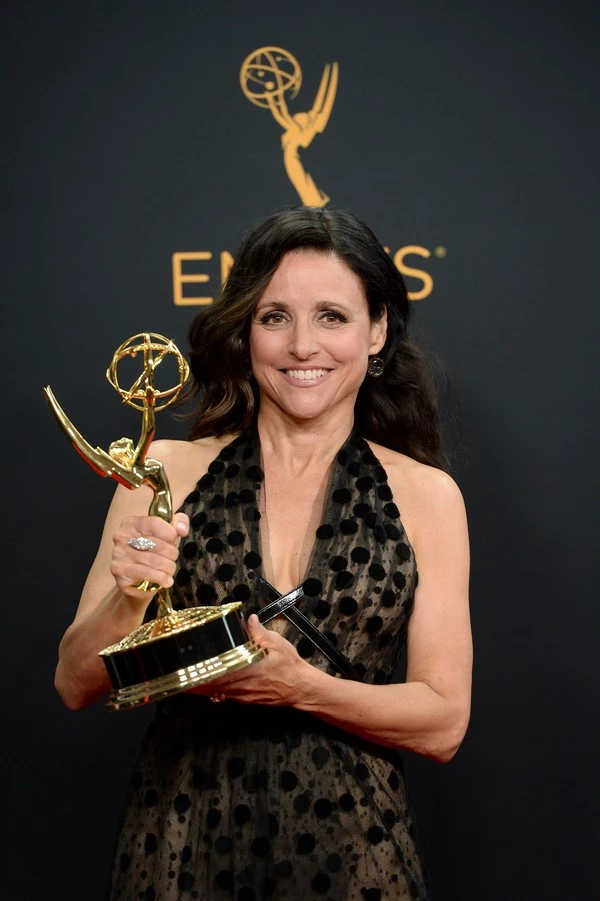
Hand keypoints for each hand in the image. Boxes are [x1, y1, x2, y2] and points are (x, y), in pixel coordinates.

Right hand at [110, 513, 188, 597]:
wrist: (138, 579)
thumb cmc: (154, 552)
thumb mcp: (168, 532)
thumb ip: (178, 522)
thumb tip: (181, 528)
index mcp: (131, 523)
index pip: (155, 523)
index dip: (171, 533)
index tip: (174, 540)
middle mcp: (121, 537)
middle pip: (157, 544)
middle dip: (172, 553)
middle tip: (172, 558)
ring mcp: (118, 554)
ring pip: (154, 560)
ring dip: (169, 567)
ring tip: (170, 569)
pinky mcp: (120, 572)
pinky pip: (147, 574)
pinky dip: (161, 578)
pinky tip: (166, 580)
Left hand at [194, 614, 311, 706]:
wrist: (301, 688)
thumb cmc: (290, 666)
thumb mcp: (277, 644)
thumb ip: (260, 632)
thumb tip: (249, 619)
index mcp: (247, 670)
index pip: (218, 673)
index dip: (200, 673)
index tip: (187, 669)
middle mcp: (241, 685)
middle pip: (211, 686)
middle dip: (193, 682)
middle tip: (176, 676)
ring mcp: (242, 695)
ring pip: (215, 693)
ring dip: (200, 688)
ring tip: (183, 683)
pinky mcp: (245, 699)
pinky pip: (224, 697)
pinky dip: (212, 693)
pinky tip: (204, 689)